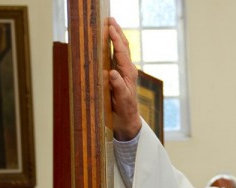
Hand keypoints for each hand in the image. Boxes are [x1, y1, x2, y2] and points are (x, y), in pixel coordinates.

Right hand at [107, 17, 141, 139]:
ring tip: (110, 24)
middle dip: (117, 32)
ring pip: (121, 50)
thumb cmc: (125, 111)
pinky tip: (107, 41)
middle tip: (110, 18)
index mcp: (128, 74)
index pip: (122, 52)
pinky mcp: (120, 75)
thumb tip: (112, 73)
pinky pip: (117, 57)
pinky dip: (113, 46)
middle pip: (123, 47)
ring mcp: (124, 72)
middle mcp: (128, 70)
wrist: (128, 121)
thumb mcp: (122, 101)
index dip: (116, 39)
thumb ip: (119, 87)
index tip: (110, 27)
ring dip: (116, 36)